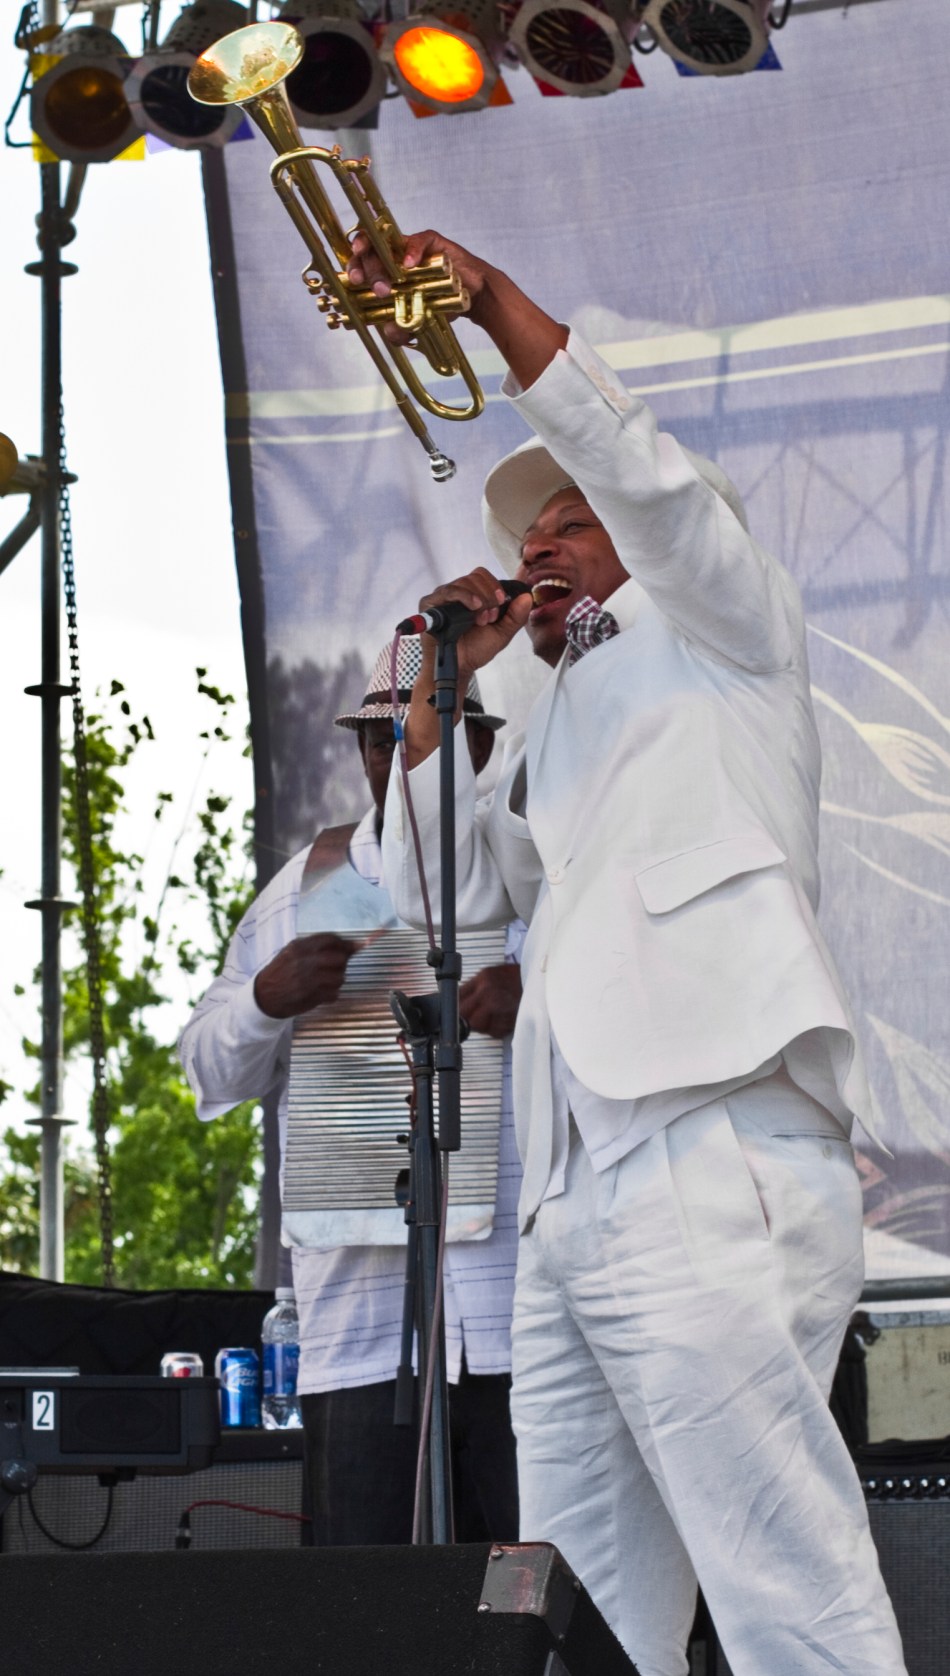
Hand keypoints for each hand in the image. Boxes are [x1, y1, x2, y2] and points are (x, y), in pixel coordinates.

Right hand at [254, 933, 359, 1019]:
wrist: (264, 996)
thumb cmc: (281, 971)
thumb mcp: (293, 952)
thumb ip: (318, 946)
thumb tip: (352, 944)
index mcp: (299, 947)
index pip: (331, 939)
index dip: (344, 944)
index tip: (351, 948)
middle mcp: (305, 961)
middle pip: (340, 958)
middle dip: (342, 963)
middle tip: (336, 967)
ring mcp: (308, 980)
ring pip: (340, 977)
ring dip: (337, 980)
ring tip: (326, 981)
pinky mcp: (311, 997)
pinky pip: (334, 993)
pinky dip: (331, 994)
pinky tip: (322, 992)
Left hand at [346, 226, 566, 387]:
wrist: (471, 296)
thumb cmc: (440, 304)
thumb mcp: (418, 321)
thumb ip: (401, 329)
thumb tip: (390, 333)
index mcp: (384, 271)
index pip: (361, 264)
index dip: (354, 269)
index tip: (353, 284)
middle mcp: (394, 255)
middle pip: (370, 252)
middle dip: (368, 271)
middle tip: (377, 290)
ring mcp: (411, 246)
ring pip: (387, 243)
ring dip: (383, 262)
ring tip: (388, 284)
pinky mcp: (432, 241)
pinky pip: (418, 240)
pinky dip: (412, 251)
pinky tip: (409, 264)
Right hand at [418, 564, 531, 677]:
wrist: (460, 667)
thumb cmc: (477, 649)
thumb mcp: (502, 633)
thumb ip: (516, 616)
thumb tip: (527, 597)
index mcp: (472, 594)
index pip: (482, 575)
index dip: (494, 585)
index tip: (501, 601)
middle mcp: (456, 593)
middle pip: (474, 576)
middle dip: (488, 594)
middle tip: (490, 616)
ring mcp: (442, 597)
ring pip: (463, 582)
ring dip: (478, 599)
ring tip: (481, 620)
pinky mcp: (429, 604)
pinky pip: (447, 591)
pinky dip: (463, 597)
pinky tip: (473, 609)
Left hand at [459, 963, 521, 1039]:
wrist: (541, 981)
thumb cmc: (517, 978)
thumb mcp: (492, 974)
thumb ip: (474, 986)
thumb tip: (458, 1000)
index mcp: (483, 978)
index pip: (458, 997)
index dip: (456, 1006)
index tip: (458, 1011)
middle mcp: (489, 993)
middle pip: (465, 1015)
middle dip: (468, 1018)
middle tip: (475, 1016)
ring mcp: (499, 1008)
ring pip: (479, 1026)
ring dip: (483, 1025)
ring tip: (492, 1017)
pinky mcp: (509, 1020)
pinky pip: (494, 1032)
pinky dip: (496, 1029)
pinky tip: (503, 1019)